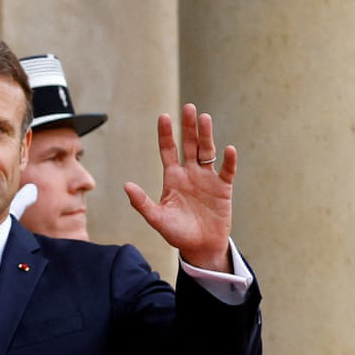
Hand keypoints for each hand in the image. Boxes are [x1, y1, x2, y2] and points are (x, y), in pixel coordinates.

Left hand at [124, 103, 235, 271]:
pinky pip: (226, 170)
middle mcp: (190, 174)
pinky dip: (228, 160)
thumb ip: (142, 202)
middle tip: (189, 108)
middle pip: (189, 145)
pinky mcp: (223, 188)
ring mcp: (207, 179)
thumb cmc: (177, 233)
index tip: (163, 116)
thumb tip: (126, 185)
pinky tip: (228, 149)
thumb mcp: (156, 218)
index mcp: (172, 178)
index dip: (166, 134)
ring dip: (206, 136)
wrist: (200, 247)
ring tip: (204, 118)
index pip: (168, 151)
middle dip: (188, 127)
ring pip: (207, 152)